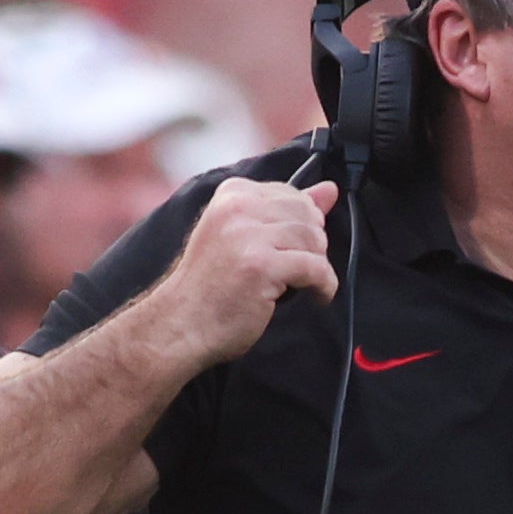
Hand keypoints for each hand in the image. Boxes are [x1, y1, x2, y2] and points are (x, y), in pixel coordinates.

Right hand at [143, 176, 341, 367]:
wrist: (181, 324)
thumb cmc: (211, 286)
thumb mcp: (244, 237)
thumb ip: (285, 211)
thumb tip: (330, 190)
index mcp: (232, 194)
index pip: (292, 194)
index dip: (300, 225)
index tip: (289, 249)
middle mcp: (238, 207)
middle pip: (308, 214)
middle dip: (312, 245)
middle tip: (298, 269)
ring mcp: (248, 235)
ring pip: (314, 239)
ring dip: (318, 266)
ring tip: (303, 283)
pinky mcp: (261, 265)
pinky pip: (316, 268)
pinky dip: (324, 286)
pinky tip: (315, 296)